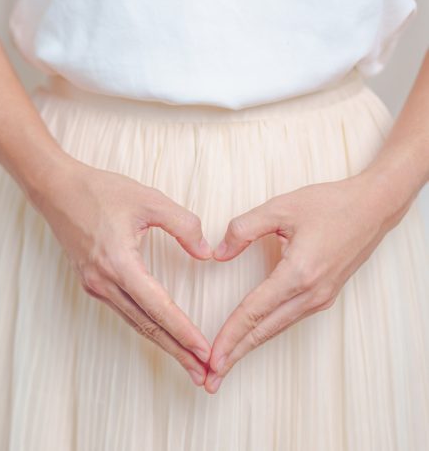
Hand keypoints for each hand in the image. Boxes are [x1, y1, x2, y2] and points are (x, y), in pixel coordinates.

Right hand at [29, 156, 213, 385]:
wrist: (57, 189)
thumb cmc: (101, 191)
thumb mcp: (149, 200)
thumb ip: (183, 225)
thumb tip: (206, 253)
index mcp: (118, 263)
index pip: (158, 308)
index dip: (184, 331)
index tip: (205, 350)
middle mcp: (103, 282)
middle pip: (147, 326)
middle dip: (177, 351)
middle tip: (202, 374)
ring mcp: (94, 285)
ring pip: (135, 323)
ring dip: (163, 342)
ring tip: (187, 361)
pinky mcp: (92, 282)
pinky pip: (124, 311)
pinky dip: (146, 326)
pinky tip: (160, 332)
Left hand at [204, 173, 404, 392]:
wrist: (374, 207)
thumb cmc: (330, 205)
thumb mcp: (280, 208)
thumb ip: (244, 229)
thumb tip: (218, 254)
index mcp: (298, 273)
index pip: (254, 312)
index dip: (229, 336)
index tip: (210, 358)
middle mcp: (311, 293)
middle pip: (264, 331)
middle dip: (235, 355)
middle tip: (211, 379)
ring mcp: (320, 297)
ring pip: (277, 329)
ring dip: (249, 347)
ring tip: (227, 363)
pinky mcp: (324, 295)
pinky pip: (288, 319)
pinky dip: (266, 332)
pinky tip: (253, 337)